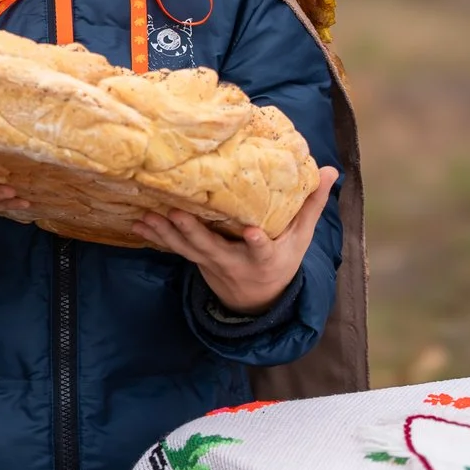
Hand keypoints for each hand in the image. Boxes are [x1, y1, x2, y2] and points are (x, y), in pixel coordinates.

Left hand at [135, 166, 338, 314]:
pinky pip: (174, 249)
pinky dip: (156, 238)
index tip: (253, 234)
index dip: (257, 244)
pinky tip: (138, 225)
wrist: (257, 299)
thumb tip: (331, 170)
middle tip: (175, 214)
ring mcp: (212, 264)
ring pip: (186, 249)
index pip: (262, 251)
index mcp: (265, 258)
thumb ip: (311, 205)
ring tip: (146, 217)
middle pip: (212, 249)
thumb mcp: (301, 239)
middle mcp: (234, 263)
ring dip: (165, 234)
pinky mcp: (196, 261)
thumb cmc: (282, 261)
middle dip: (193, 233)